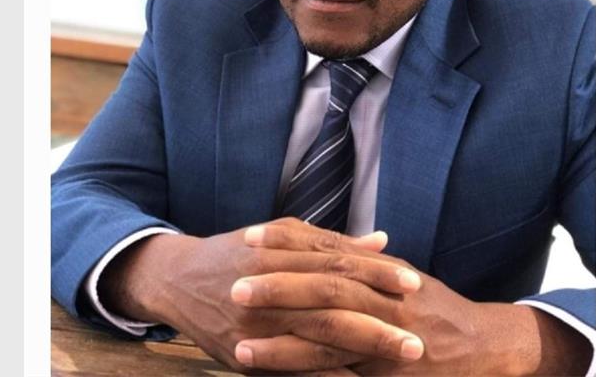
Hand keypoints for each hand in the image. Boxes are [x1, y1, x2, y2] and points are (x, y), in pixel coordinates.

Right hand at [97, 218, 423, 372]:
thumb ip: (329, 241)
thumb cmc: (237, 252)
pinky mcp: (243, 355)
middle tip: (418, 337)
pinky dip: (326, 374)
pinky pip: (292, 367)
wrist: (177, 279)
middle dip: (377, 321)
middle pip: (331, 303)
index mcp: (276, 251)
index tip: (413, 282)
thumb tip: (382, 241)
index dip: (375, 272)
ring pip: (315, 337)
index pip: (335, 261)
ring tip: (398, 357)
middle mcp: (266, 286)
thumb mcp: (279, 233)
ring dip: (360, 350)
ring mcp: (254, 325)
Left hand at [235, 225, 592, 374]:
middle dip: (279, 289)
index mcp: (383, 272)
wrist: (484, 345)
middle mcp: (385, 301)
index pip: (328, 251)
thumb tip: (337, 239)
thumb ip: (368, 259)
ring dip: (284, 343)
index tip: (250, 237)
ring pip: (331, 339)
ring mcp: (387, 341)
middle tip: (234, 287)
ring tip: (240, 344)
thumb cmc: (437, 306)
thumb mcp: (402, 274)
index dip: (288, 244)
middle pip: (326, 290)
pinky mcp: (389, 376)